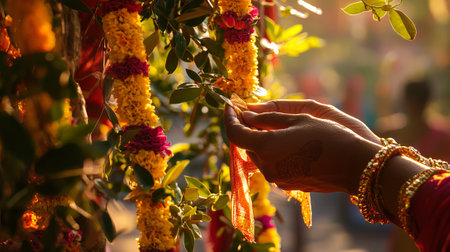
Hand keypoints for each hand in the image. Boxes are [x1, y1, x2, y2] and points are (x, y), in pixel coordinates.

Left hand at [224, 99, 381, 193]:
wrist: (355, 166)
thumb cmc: (329, 136)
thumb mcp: (299, 119)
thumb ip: (268, 118)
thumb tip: (246, 115)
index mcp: (266, 147)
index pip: (234, 133)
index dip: (229, 118)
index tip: (230, 106)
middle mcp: (267, 166)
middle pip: (246, 144)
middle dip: (246, 128)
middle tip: (253, 112)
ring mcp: (276, 178)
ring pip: (258, 155)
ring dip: (259, 140)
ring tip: (273, 125)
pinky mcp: (286, 185)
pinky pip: (271, 165)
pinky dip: (271, 152)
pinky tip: (286, 142)